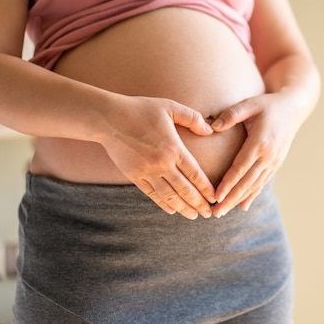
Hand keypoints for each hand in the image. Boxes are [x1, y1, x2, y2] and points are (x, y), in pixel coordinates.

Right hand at [99, 95, 215, 219]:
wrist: (108, 118)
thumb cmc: (141, 109)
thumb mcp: (170, 107)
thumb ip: (193, 118)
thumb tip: (210, 130)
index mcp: (174, 149)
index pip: (195, 174)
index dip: (206, 189)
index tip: (215, 198)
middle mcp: (162, 164)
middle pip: (185, 190)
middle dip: (198, 204)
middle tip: (209, 214)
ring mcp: (147, 172)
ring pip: (169, 196)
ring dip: (183, 208)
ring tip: (193, 216)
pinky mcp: (134, 175)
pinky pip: (151, 194)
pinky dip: (162, 204)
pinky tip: (171, 210)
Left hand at [210, 92, 300, 217]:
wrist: (293, 109)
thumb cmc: (268, 105)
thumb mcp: (250, 104)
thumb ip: (231, 114)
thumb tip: (212, 126)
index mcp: (260, 142)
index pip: (240, 168)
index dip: (228, 184)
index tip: (216, 197)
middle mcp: (268, 156)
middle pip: (247, 183)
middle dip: (231, 199)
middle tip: (215, 213)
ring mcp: (274, 162)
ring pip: (255, 186)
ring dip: (239, 200)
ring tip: (223, 212)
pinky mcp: (276, 164)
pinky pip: (262, 183)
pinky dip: (252, 195)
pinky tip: (243, 206)